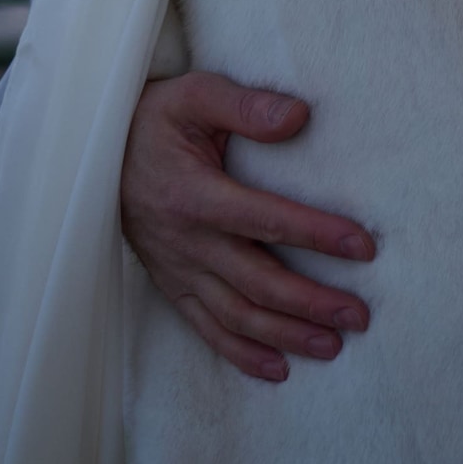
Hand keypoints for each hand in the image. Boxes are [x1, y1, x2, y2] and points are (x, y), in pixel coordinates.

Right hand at [120, 70, 376, 382]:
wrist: (98, 150)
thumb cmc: (156, 118)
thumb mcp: (196, 94)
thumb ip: (247, 105)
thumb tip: (299, 116)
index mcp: (195, 194)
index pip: (266, 219)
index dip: (317, 235)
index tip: (364, 248)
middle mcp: (187, 241)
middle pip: (258, 281)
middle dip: (312, 302)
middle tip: (360, 316)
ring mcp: (178, 269)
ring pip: (237, 315)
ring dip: (285, 334)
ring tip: (333, 345)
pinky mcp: (172, 285)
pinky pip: (207, 328)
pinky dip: (241, 354)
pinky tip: (279, 369)